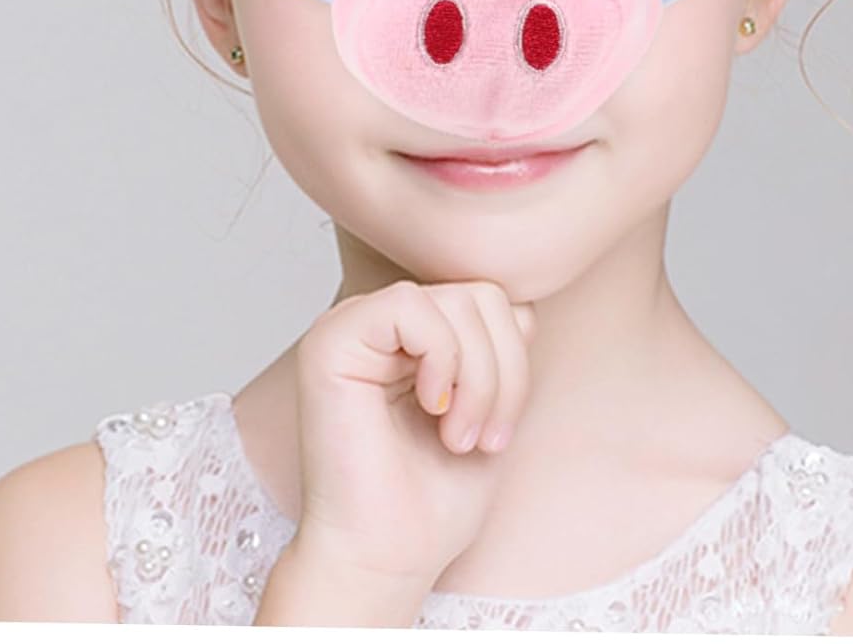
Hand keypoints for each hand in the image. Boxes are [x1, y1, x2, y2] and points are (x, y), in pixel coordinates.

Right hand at [288, 278, 537, 590]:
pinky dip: (442, 358)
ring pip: (456, 301)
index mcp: (412, 335)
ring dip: (479, 377)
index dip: (514, 359)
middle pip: (481, 295)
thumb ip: (502, 352)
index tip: (499, 431)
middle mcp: (379, 322)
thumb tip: (522, 306)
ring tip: (459, 436)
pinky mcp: (331, 341)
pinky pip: (411, 306)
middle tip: (483, 438)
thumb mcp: (491, 409)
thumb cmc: (432, 499)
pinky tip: (431, 407)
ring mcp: (351, 325)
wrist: (386, 558)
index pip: (490, 301)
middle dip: (503, 371)